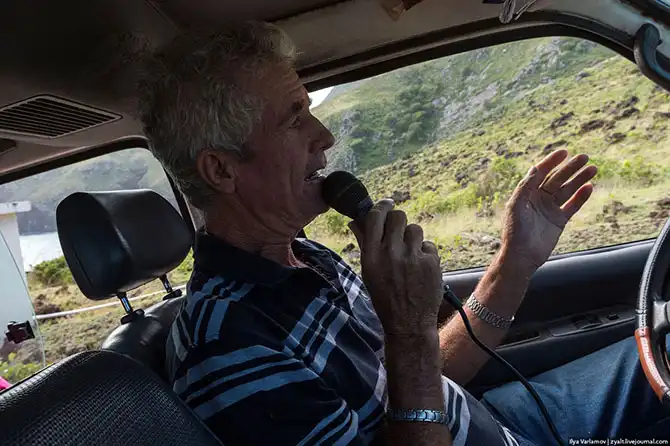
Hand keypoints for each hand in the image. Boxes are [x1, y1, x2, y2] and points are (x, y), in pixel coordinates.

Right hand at [349, 200, 443, 335]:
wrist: (408, 324)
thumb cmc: (385, 298)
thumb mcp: (368, 272)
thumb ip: (364, 243)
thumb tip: (356, 221)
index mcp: (372, 255)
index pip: (376, 216)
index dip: (382, 206)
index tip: (387, 205)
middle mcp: (391, 253)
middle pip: (398, 216)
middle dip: (399, 221)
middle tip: (399, 232)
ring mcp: (413, 257)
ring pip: (415, 229)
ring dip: (413, 238)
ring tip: (410, 254)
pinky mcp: (431, 262)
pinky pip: (428, 245)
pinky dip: (425, 253)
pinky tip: (420, 268)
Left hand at [502, 149, 596, 270]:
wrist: (522, 256)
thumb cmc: (515, 231)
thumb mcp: (516, 206)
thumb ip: (526, 187)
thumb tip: (535, 167)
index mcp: (527, 193)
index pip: (541, 173)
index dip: (552, 162)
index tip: (564, 152)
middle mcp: (539, 199)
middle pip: (557, 179)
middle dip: (570, 168)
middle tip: (584, 157)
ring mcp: (550, 209)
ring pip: (567, 190)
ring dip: (579, 179)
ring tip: (593, 168)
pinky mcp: (559, 220)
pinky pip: (573, 205)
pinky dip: (581, 197)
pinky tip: (590, 187)